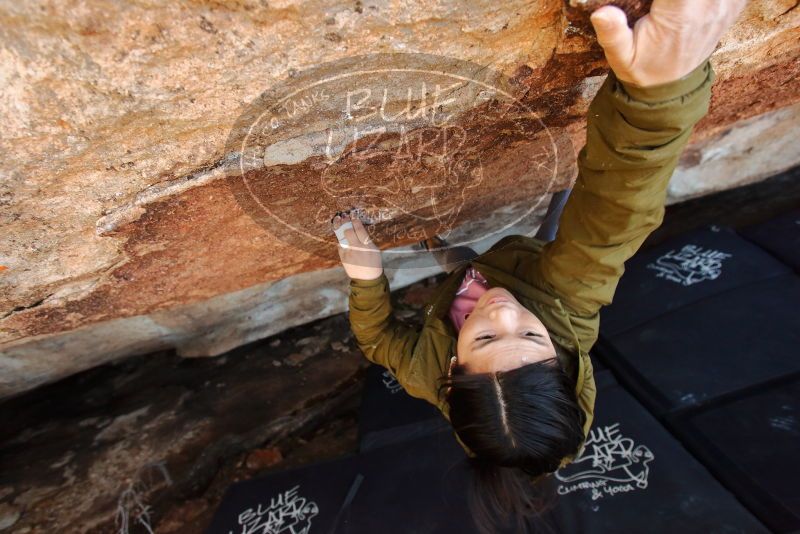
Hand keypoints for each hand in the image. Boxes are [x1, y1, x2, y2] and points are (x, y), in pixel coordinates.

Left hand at [332, 211, 383, 280]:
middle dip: (345, 223)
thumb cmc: (373, 263)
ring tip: (339, 221)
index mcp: (367, 246)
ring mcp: (349, 254)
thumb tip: (358, 229)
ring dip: (341, 230)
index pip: (360, 230)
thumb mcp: (374, 250)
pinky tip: (342, 238)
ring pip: (342, 238)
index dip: (355, 222)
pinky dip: (341, 242)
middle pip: (348, 232)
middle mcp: (357, 249)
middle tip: (344, 217)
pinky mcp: (343, 258)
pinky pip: (340, 246)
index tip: (353, 216)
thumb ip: (366, 240)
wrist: (367, 279)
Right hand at [590, 0, 745, 86]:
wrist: (672, 91)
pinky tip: (693, 4)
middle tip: (660, 2)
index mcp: (679, 15)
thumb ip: (612, 34)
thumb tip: (601, 13)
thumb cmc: (644, 70)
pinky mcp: (734, 5)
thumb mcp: (621, 59)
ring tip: (675, 5)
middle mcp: (708, 7)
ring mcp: (725, 6)